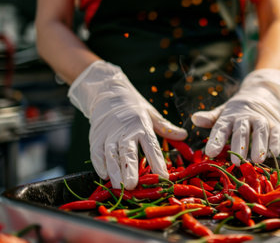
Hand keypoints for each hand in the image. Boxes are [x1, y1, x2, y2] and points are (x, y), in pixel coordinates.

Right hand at [68, 61, 187, 188]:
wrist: (108, 93)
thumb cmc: (133, 107)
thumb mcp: (151, 114)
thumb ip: (165, 128)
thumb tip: (184, 135)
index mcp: (142, 126)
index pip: (151, 146)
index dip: (157, 162)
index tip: (163, 177)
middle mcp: (125, 131)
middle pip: (127, 152)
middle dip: (129, 169)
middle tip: (131, 185)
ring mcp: (109, 134)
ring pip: (111, 154)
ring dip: (114, 170)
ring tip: (117, 185)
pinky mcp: (96, 137)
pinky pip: (97, 152)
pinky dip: (99, 164)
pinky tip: (103, 175)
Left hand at [191, 69, 279, 164]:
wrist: (263, 93)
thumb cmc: (237, 110)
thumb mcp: (223, 112)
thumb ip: (210, 119)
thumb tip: (194, 118)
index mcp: (229, 116)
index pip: (221, 128)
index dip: (215, 140)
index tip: (210, 153)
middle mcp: (245, 118)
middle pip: (241, 132)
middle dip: (239, 147)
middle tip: (236, 163)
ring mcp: (261, 120)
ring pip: (260, 132)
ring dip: (258, 146)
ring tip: (256, 160)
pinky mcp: (275, 124)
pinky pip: (275, 133)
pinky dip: (274, 143)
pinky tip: (272, 154)